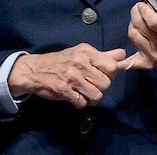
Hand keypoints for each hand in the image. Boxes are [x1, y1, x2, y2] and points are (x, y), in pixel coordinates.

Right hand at [7, 44, 126, 107]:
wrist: (34, 70)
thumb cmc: (61, 61)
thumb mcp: (81, 53)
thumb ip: (103, 55)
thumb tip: (122, 54)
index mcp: (87, 51)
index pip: (113, 66)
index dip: (111, 74)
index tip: (103, 76)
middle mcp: (80, 62)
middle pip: (106, 83)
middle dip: (102, 88)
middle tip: (93, 87)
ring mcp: (71, 76)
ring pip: (97, 95)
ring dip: (93, 99)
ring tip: (87, 95)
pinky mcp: (63, 90)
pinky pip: (82, 102)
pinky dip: (81, 103)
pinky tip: (76, 98)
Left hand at [120, 0, 156, 79]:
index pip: (153, 21)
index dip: (145, 10)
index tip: (143, 4)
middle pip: (140, 27)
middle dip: (136, 13)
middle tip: (138, 8)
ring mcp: (153, 56)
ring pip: (133, 36)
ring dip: (132, 24)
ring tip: (138, 21)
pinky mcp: (145, 64)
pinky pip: (126, 63)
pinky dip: (119, 59)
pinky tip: (118, 53)